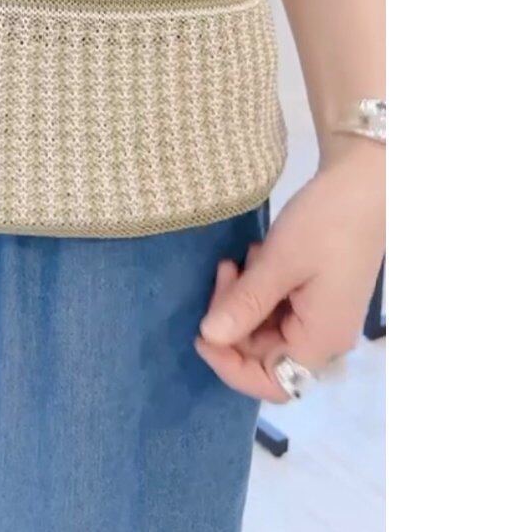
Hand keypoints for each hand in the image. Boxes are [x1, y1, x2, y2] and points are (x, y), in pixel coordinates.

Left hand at [194, 139, 384, 401]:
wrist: (364, 181)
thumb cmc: (326, 222)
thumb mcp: (279, 261)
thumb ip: (245, 303)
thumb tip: (209, 337)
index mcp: (321, 339)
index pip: (272, 384)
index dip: (230, 367)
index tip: (200, 332)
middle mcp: (324, 336)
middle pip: (263, 353)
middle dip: (232, 319)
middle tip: (225, 272)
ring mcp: (321, 314)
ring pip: (265, 327)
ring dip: (243, 298)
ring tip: (241, 260)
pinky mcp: (317, 292)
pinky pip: (277, 305)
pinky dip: (259, 286)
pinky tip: (258, 255)